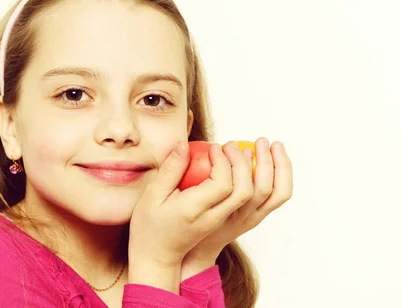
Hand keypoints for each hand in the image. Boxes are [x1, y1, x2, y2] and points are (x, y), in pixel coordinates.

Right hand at [128, 141, 253, 268]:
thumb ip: (170, 169)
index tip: (213, 147)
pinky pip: (243, 199)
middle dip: (243, 164)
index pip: (223, 185)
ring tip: (241, 151)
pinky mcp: (224, 220)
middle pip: (244, 191)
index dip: (223, 162)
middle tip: (230, 145)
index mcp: (194, 210)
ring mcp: (221, 221)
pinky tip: (238, 165)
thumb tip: (184, 144)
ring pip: (249, 196)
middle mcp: (213, 217)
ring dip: (251, 172)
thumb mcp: (152, 195)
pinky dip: (247, 180)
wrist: (157, 257)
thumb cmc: (149, 226)